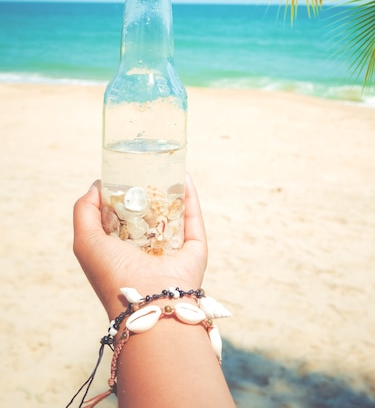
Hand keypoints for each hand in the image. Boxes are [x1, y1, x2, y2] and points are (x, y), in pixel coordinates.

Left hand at [73, 174, 207, 318]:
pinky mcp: (195, 248)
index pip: (122, 218)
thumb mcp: (86, 241)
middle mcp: (148, 250)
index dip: (120, 197)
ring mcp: (173, 249)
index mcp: (122, 251)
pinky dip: (191, 196)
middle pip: (150, 213)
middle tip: (145, 168)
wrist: (149, 303)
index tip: (122, 175)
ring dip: (172, 191)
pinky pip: (193, 217)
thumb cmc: (113, 274)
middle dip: (147, 191)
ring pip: (174, 213)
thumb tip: (98, 185)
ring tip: (166, 167)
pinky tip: (184, 177)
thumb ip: (84, 211)